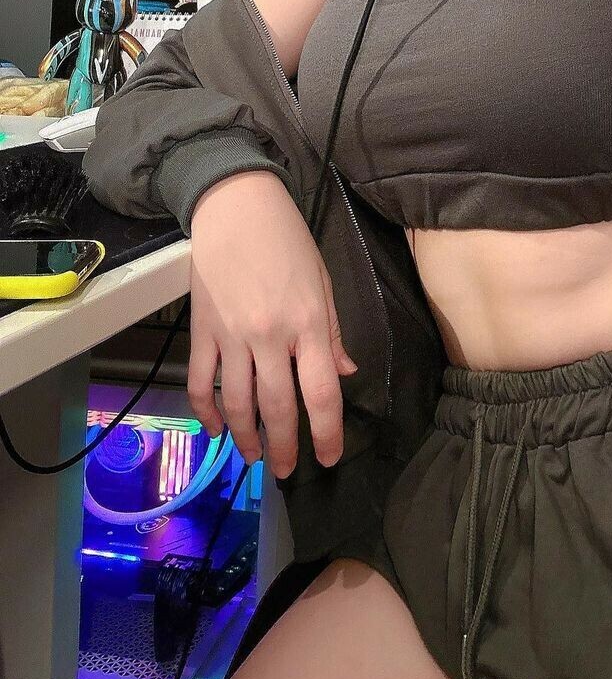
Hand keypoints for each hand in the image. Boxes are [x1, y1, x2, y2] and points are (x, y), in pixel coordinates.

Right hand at [186, 169, 358, 478]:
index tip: (330, 457)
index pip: (321, 393)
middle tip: (286, 472)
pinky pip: (201, 382)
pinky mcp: (202, 331)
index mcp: (309, 323)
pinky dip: (207, 411)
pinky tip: (217, 429)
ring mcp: (232, 335)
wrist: (236, 206)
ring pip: (237, 403)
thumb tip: (344, 376)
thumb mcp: (323, 281)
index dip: (327, 433)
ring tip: (255, 457)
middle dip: (285, 447)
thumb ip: (332, 333)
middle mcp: (271, 335)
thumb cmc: (288, 240)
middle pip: (278, 407)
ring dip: (246, 438)